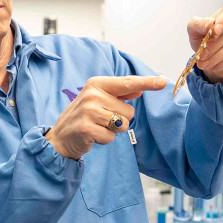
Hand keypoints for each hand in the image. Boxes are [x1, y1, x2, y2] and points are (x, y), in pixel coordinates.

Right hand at [45, 75, 166, 158]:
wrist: (59, 137)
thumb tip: (139, 90)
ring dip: (112, 131)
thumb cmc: (82, 117)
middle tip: (100, 120)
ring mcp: (89, 111)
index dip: (146, 82)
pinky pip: (111, 137)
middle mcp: (92, 94)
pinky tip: (92, 136)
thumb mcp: (98, 101)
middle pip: (129, 111)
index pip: (127, 83)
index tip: (162, 82)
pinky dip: (105, 140)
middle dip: (119, 120)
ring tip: (96, 127)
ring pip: (122, 125)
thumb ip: (118, 94)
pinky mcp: (87, 128)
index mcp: (96, 84)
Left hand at [187, 0, 222, 83]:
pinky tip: (215, 66)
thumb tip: (208, 25)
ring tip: (205, 63)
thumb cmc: (206, 35)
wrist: (214, 52)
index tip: (214, 31)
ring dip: (219, 56)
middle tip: (201, 55)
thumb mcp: (196, 28)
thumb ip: (199, 24)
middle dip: (216, 44)